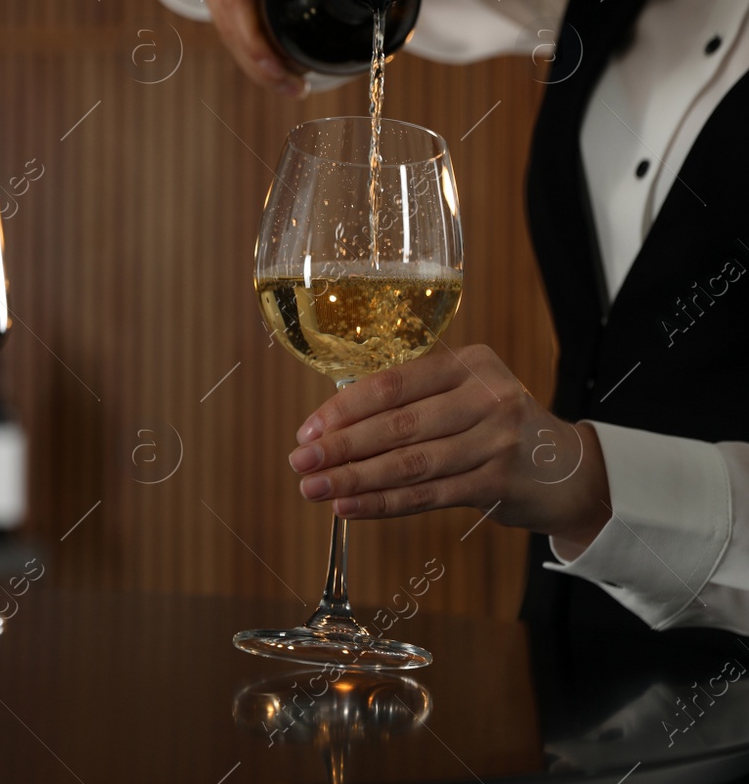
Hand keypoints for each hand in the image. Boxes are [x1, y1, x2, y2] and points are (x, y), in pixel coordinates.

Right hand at [186, 0, 426, 96]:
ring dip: (249, 59)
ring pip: (220, 23)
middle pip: (227, 18)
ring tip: (287, 83)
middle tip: (295, 87)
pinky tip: (268, 62)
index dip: (253, 35)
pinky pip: (218, 16)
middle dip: (257, 62)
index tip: (280, 65)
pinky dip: (242, 43)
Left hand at [285, 344, 610, 551]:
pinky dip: (383, 503)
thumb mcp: (465, 394)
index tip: (308, 430)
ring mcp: (497, 441)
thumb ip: (412, 401)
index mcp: (469, 364)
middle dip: (341, 447)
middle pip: (397, 426)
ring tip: (314, 489)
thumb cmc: (497, 427)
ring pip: (409, 464)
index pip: (392, 385)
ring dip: (354, 479)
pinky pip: (428, 495)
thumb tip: (332, 425)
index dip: (344, 409)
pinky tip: (349, 507)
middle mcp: (487, 397)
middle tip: (300, 463)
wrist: (570, 470)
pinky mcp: (499, 482)